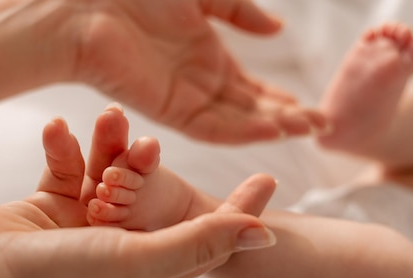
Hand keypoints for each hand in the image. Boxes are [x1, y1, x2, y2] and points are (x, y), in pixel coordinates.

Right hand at [0, 118, 276, 277]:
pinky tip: (56, 129)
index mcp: (147, 265)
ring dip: (109, 147)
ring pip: (109, 174)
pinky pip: (67, 168)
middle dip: (153, 166)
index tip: (268, 178)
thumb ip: (198, 244)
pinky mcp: (48, 206)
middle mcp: (118, 245)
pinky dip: (64, 148)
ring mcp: (82, 225)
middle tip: (151, 142)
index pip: (206, 237)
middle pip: (153, 197)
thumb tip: (265, 238)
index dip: (238, 211)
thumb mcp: (138, 262)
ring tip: (107, 117)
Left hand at [64, 0, 325, 142]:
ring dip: (275, 125)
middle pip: (252, 110)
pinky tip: (275, 129)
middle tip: (325, 124)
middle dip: (290, 117)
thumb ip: (240, 11)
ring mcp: (186, 100)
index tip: (315, 109)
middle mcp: (200, 85)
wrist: (87, 5)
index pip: (252, 89)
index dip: (284, 100)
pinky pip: (213, 128)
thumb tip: (277, 29)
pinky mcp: (170, 111)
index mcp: (207, 59)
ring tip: (311, 127)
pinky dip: (244, 130)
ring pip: (239, 122)